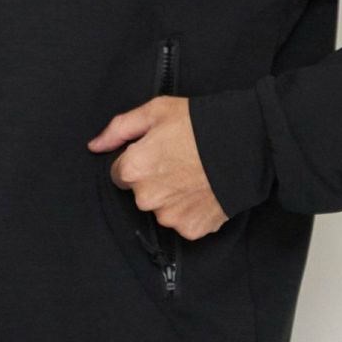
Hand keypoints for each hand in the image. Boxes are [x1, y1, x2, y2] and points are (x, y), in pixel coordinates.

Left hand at [86, 94, 228, 239]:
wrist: (246, 145)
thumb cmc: (200, 124)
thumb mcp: (156, 111)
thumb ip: (119, 129)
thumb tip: (95, 146)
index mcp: (134, 169)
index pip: (119, 173)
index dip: (138, 160)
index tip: (158, 152)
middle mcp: (147, 198)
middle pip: (140, 193)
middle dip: (154, 179)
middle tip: (179, 161)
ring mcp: (170, 217)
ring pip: (161, 209)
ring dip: (172, 196)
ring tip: (195, 175)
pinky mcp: (192, 229)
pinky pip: (183, 221)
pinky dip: (191, 209)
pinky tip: (203, 190)